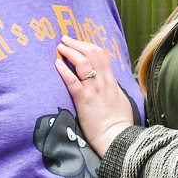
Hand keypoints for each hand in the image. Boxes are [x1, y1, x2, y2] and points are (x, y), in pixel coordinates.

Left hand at [54, 35, 134, 156]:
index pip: (102, 56)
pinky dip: (64, 70)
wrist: (117, 137)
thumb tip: (108, 82)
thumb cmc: (119, 122)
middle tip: (65, 39)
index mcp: (111, 81)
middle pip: (91, 54)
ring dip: (70, 52)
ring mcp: (93, 90)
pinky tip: (56, 63)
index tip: (79, 43)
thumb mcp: (120, 99)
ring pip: (83, 63)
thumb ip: (113, 88)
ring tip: (60, 47)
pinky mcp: (84, 100)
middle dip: (77, 44)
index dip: (89, 46)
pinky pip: (73, 81)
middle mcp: (103, 82)